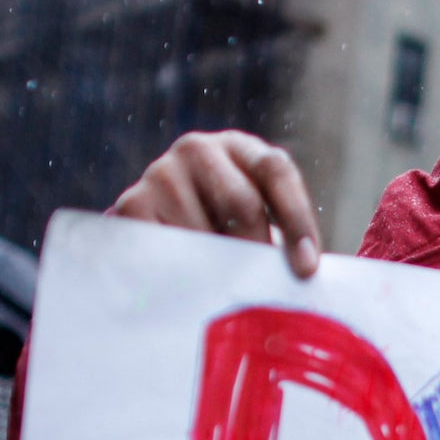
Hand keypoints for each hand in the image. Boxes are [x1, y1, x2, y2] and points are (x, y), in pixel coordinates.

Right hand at [111, 130, 320, 276]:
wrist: (153, 229)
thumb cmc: (219, 227)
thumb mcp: (249, 217)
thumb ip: (275, 232)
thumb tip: (303, 271)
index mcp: (239, 148)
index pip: (275, 171)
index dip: (297, 219)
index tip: (307, 268)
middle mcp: (199, 149)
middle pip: (242, 203)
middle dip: (257, 252)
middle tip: (264, 291)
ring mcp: (162, 173)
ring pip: (204, 234)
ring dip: (218, 269)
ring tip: (222, 291)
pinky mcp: (133, 204)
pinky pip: (168, 251)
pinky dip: (184, 276)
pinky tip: (192, 290)